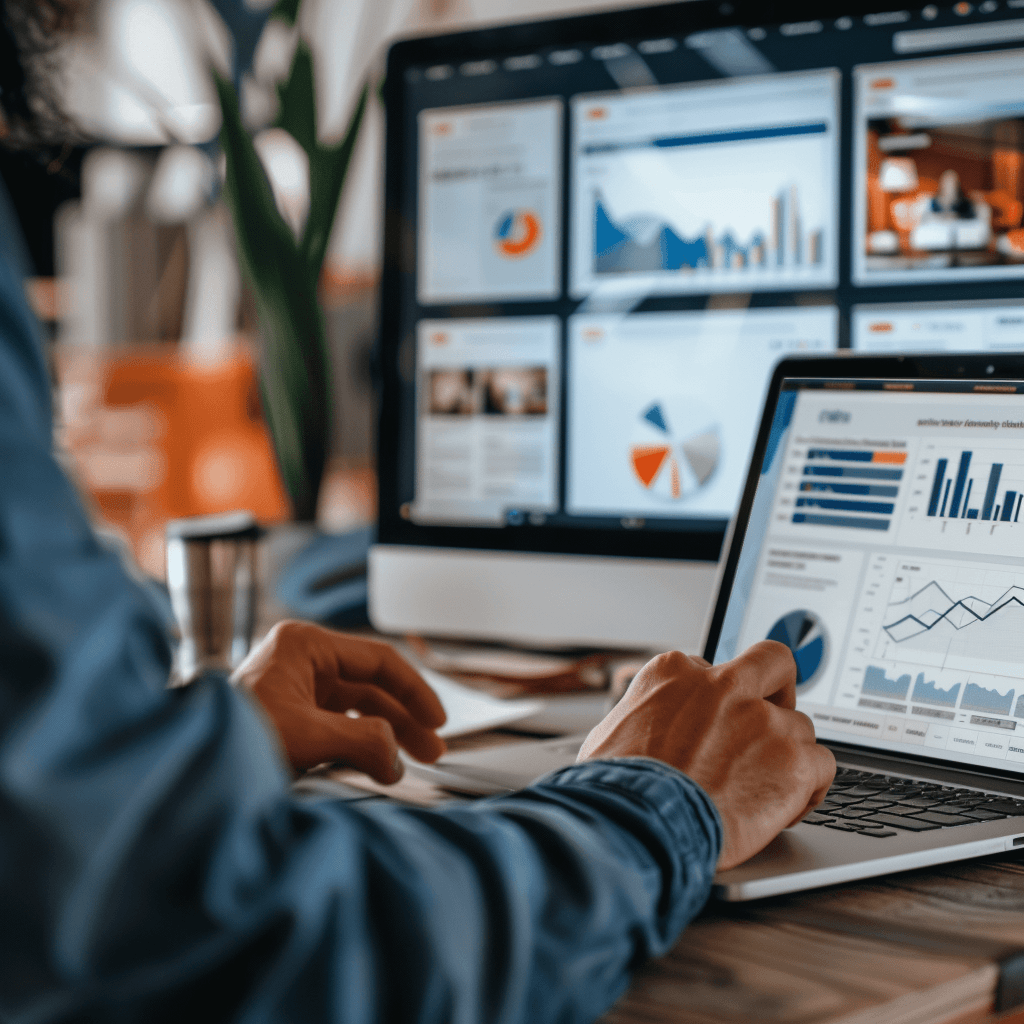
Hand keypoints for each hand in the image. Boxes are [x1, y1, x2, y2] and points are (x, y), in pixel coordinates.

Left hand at [231, 621, 446, 781]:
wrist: (182, 770)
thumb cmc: (230, 738)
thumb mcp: (307, 738)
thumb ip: (362, 742)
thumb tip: (395, 759)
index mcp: (304, 646)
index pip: (377, 660)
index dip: (414, 691)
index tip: (436, 720)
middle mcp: (300, 660)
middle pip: (370, 686)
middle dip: (403, 718)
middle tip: (430, 748)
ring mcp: (294, 688)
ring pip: (357, 708)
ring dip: (386, 734)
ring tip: (412, 761)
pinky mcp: (289, 716)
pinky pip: (338, 725)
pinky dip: (361, 744)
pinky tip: (378, 764)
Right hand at [578, 641, 834, 870]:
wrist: (641, 823)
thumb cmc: (616, 787)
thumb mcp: (611, 733)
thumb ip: (641, 719)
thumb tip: (639, 734)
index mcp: (674, 672)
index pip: (710, 669)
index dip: (716, 701)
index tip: (716, 724)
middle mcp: (723, 685)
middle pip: (773, 663)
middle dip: (778, 687)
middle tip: (771, 720)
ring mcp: (763, 720)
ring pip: (799, 725)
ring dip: (788, 754)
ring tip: (768, 789)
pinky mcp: (793, 761)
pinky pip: (823, 765)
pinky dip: (811, 787)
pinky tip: (789, 807)